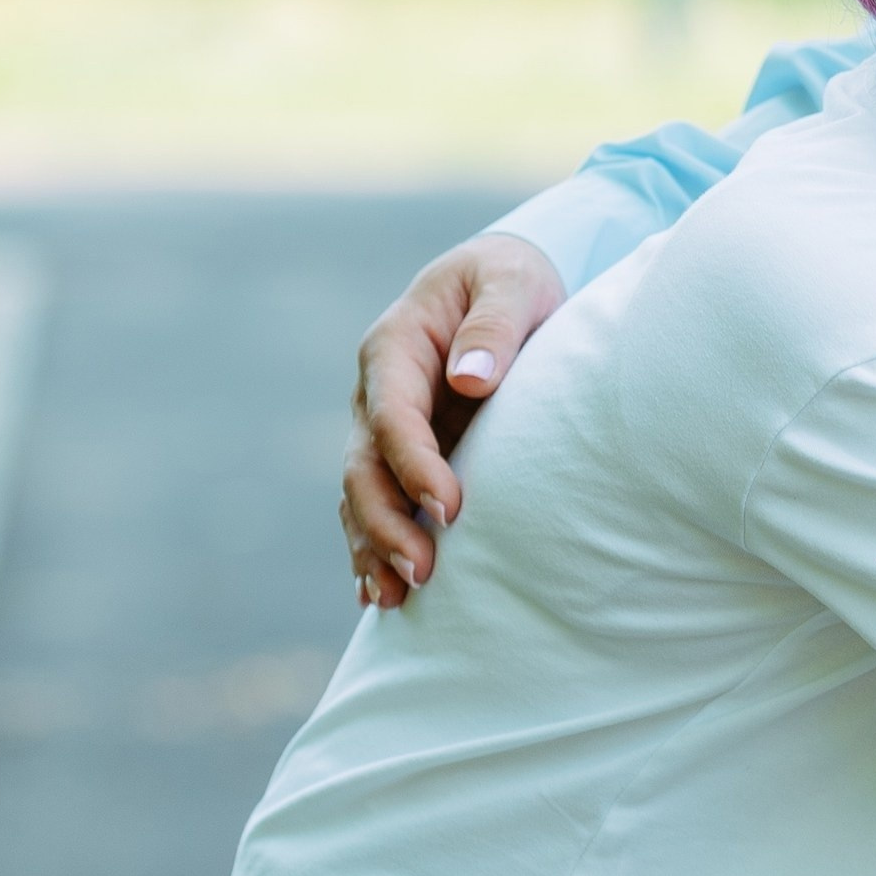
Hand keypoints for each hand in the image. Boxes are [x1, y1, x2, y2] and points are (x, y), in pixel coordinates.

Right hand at [342, 232, 563, 608]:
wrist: (500, 279)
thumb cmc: (511, 277)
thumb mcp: (512, 282)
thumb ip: (496, 323)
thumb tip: (472, 378)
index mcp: (395, 347)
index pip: (393, 416)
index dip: (414, 465)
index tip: (450, 506)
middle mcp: (377, 391)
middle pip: (364, 466)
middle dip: (387, 523)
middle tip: (423, 572)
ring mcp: (383, 424)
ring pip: (363, 494)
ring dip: (374, 546)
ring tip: (396, 599)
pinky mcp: (403, 451)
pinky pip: (379, 501)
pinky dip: (375, 545)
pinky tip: (379, 593)